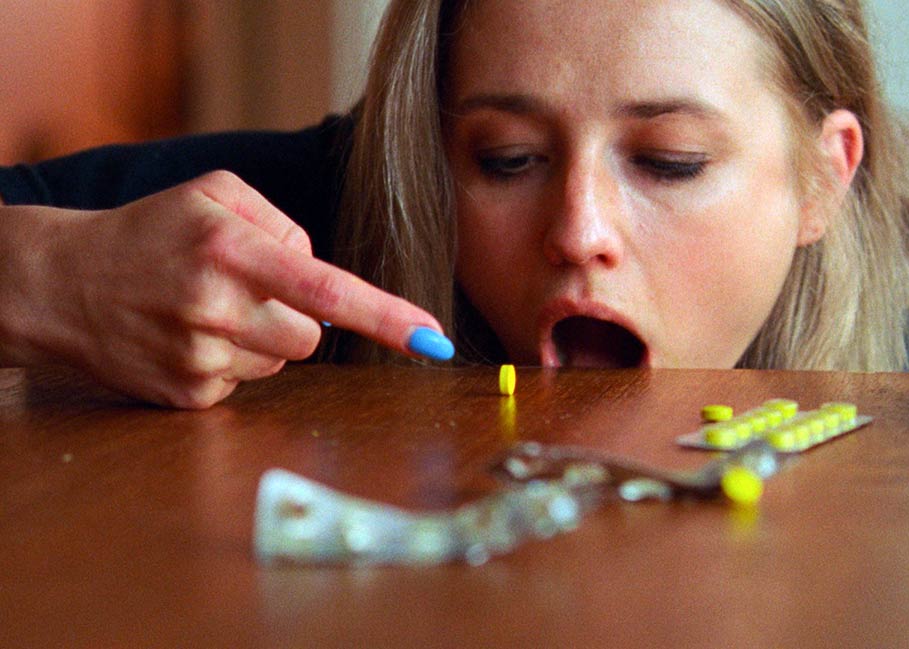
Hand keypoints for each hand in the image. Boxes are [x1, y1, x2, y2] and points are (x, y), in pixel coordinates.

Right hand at [0, 171, 451, 407]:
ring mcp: (198, 357)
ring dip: (260, 340)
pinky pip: (244, 385)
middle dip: (293, 317)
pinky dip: (229, 363)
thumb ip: (282, 224)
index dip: (386, 317)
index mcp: (230, 250)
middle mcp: (215, 306)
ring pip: (279, 363)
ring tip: (205, 313)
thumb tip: (323, 277)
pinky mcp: (186, 395)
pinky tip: (186, 338)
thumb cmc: (151, 232)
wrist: (60, 283)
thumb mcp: (214, 197)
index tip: (433, 340)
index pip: (327, 289)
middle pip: (310, 335)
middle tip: (242, 293)